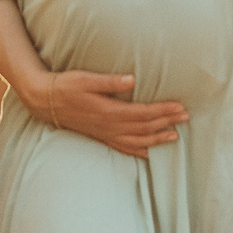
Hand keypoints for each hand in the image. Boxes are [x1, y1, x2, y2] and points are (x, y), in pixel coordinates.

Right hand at [25, 69, 186, 158]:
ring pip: (137, 141)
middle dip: (167, 123)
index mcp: (109, 111)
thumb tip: (131, 79)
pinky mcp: (101, 137)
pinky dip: (138, 151)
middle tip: (186, 117)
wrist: (45, 101)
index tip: (180, 107)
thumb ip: (109, 82)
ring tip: (175, 137)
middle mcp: (109, 126)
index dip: (163, 111)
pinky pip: (123, 147)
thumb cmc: (66, 86)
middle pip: (144, 127)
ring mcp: (105, 134)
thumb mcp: (85, 79)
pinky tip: (149, 153)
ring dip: (157, 139)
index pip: (143, 113)